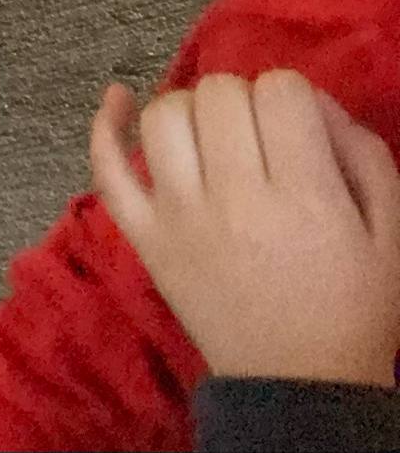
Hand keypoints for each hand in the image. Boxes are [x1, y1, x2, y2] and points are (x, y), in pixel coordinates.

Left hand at [89, 69, 399, 387]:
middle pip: (217, 94)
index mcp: (305, 197)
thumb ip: (360, 153)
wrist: (299, 384)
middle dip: (242, 97)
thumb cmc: (353, 307)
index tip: (296, 123)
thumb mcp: (390, 230)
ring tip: (211, 132)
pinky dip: (104, 126)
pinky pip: (106, 170)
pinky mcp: (143, 238)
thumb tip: (312, 99)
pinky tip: (119, 98)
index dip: (290, 95)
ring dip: (189, 108)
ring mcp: (178, 218)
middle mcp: (234, 200)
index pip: (278, 91)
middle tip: (259, 133)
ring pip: (163, 118)